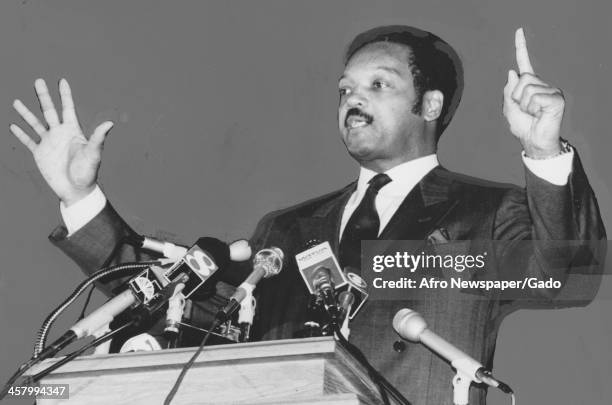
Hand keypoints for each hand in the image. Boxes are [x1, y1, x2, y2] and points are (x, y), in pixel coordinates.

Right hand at [10, 79, 113, 205]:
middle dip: (44, 96)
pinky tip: (13, 125)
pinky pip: (28, 141)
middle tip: (38, 80)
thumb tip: (110, 123)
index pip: (68, 108)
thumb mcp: (93, 153)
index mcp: (73, 131)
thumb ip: (98, 137)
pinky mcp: (40, 154)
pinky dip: (20, 134)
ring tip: (16, 102)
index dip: (65, 95)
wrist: (76, 190)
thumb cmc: (88, 172)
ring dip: (26, 113)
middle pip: (49, 111)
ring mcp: (49, 143)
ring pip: (35, 123)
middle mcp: (60, 134)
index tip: (62, 81)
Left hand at [503, 28, 564, 157]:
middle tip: (525, 110)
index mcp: (529, 85)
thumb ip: (509, 91)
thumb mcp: (509, 108)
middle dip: (516, 97)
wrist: (533, 141)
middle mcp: (542, 85)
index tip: (518, 30)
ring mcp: (551, 91)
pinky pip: (535, 97)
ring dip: (524, 105)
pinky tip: (539, 114)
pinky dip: (532, 108)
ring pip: (527, 89)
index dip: (521, 47)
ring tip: (532, 114)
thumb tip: (512, 71)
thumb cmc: (522, 126)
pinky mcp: (556, 99)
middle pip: (522, 79)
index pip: (524, 63)